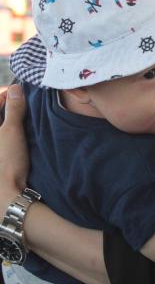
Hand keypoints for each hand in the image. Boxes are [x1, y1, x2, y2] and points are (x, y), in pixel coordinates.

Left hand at [0, 84, 28, 215]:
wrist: (6, 195)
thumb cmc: (6, 161)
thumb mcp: (12, 130)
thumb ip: (14, 108)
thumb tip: (17, 88)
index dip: (6, 95)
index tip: (21, 94)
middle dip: (8, 107)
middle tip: (24, 105)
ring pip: (1, 127)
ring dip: (9, 120)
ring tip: (24, 119)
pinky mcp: (0, 156)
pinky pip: (3, 138)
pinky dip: (9, 133)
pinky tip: (20, 135)